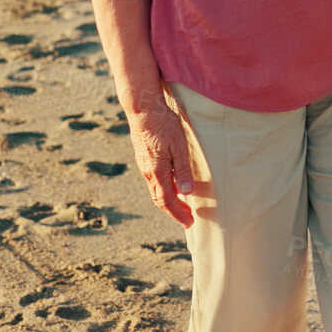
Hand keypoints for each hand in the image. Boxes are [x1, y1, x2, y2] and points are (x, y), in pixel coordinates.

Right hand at [128, 103, 195, 227]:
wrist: (143, 109)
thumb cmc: (164, 125)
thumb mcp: (179, 146)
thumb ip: (183, 169)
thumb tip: (187, 192)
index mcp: (157, 171)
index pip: (167, 201)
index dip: (178, 214)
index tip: (189, 223)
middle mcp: (148, 172)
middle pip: (160, 199)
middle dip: (174, 211)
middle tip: (187, 219)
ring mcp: (144, 165)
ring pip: (155, 190)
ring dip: (168, 201)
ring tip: (181, 205)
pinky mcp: (143, 158)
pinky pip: (153, 181)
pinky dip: (163, 189)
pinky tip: (171, 185)